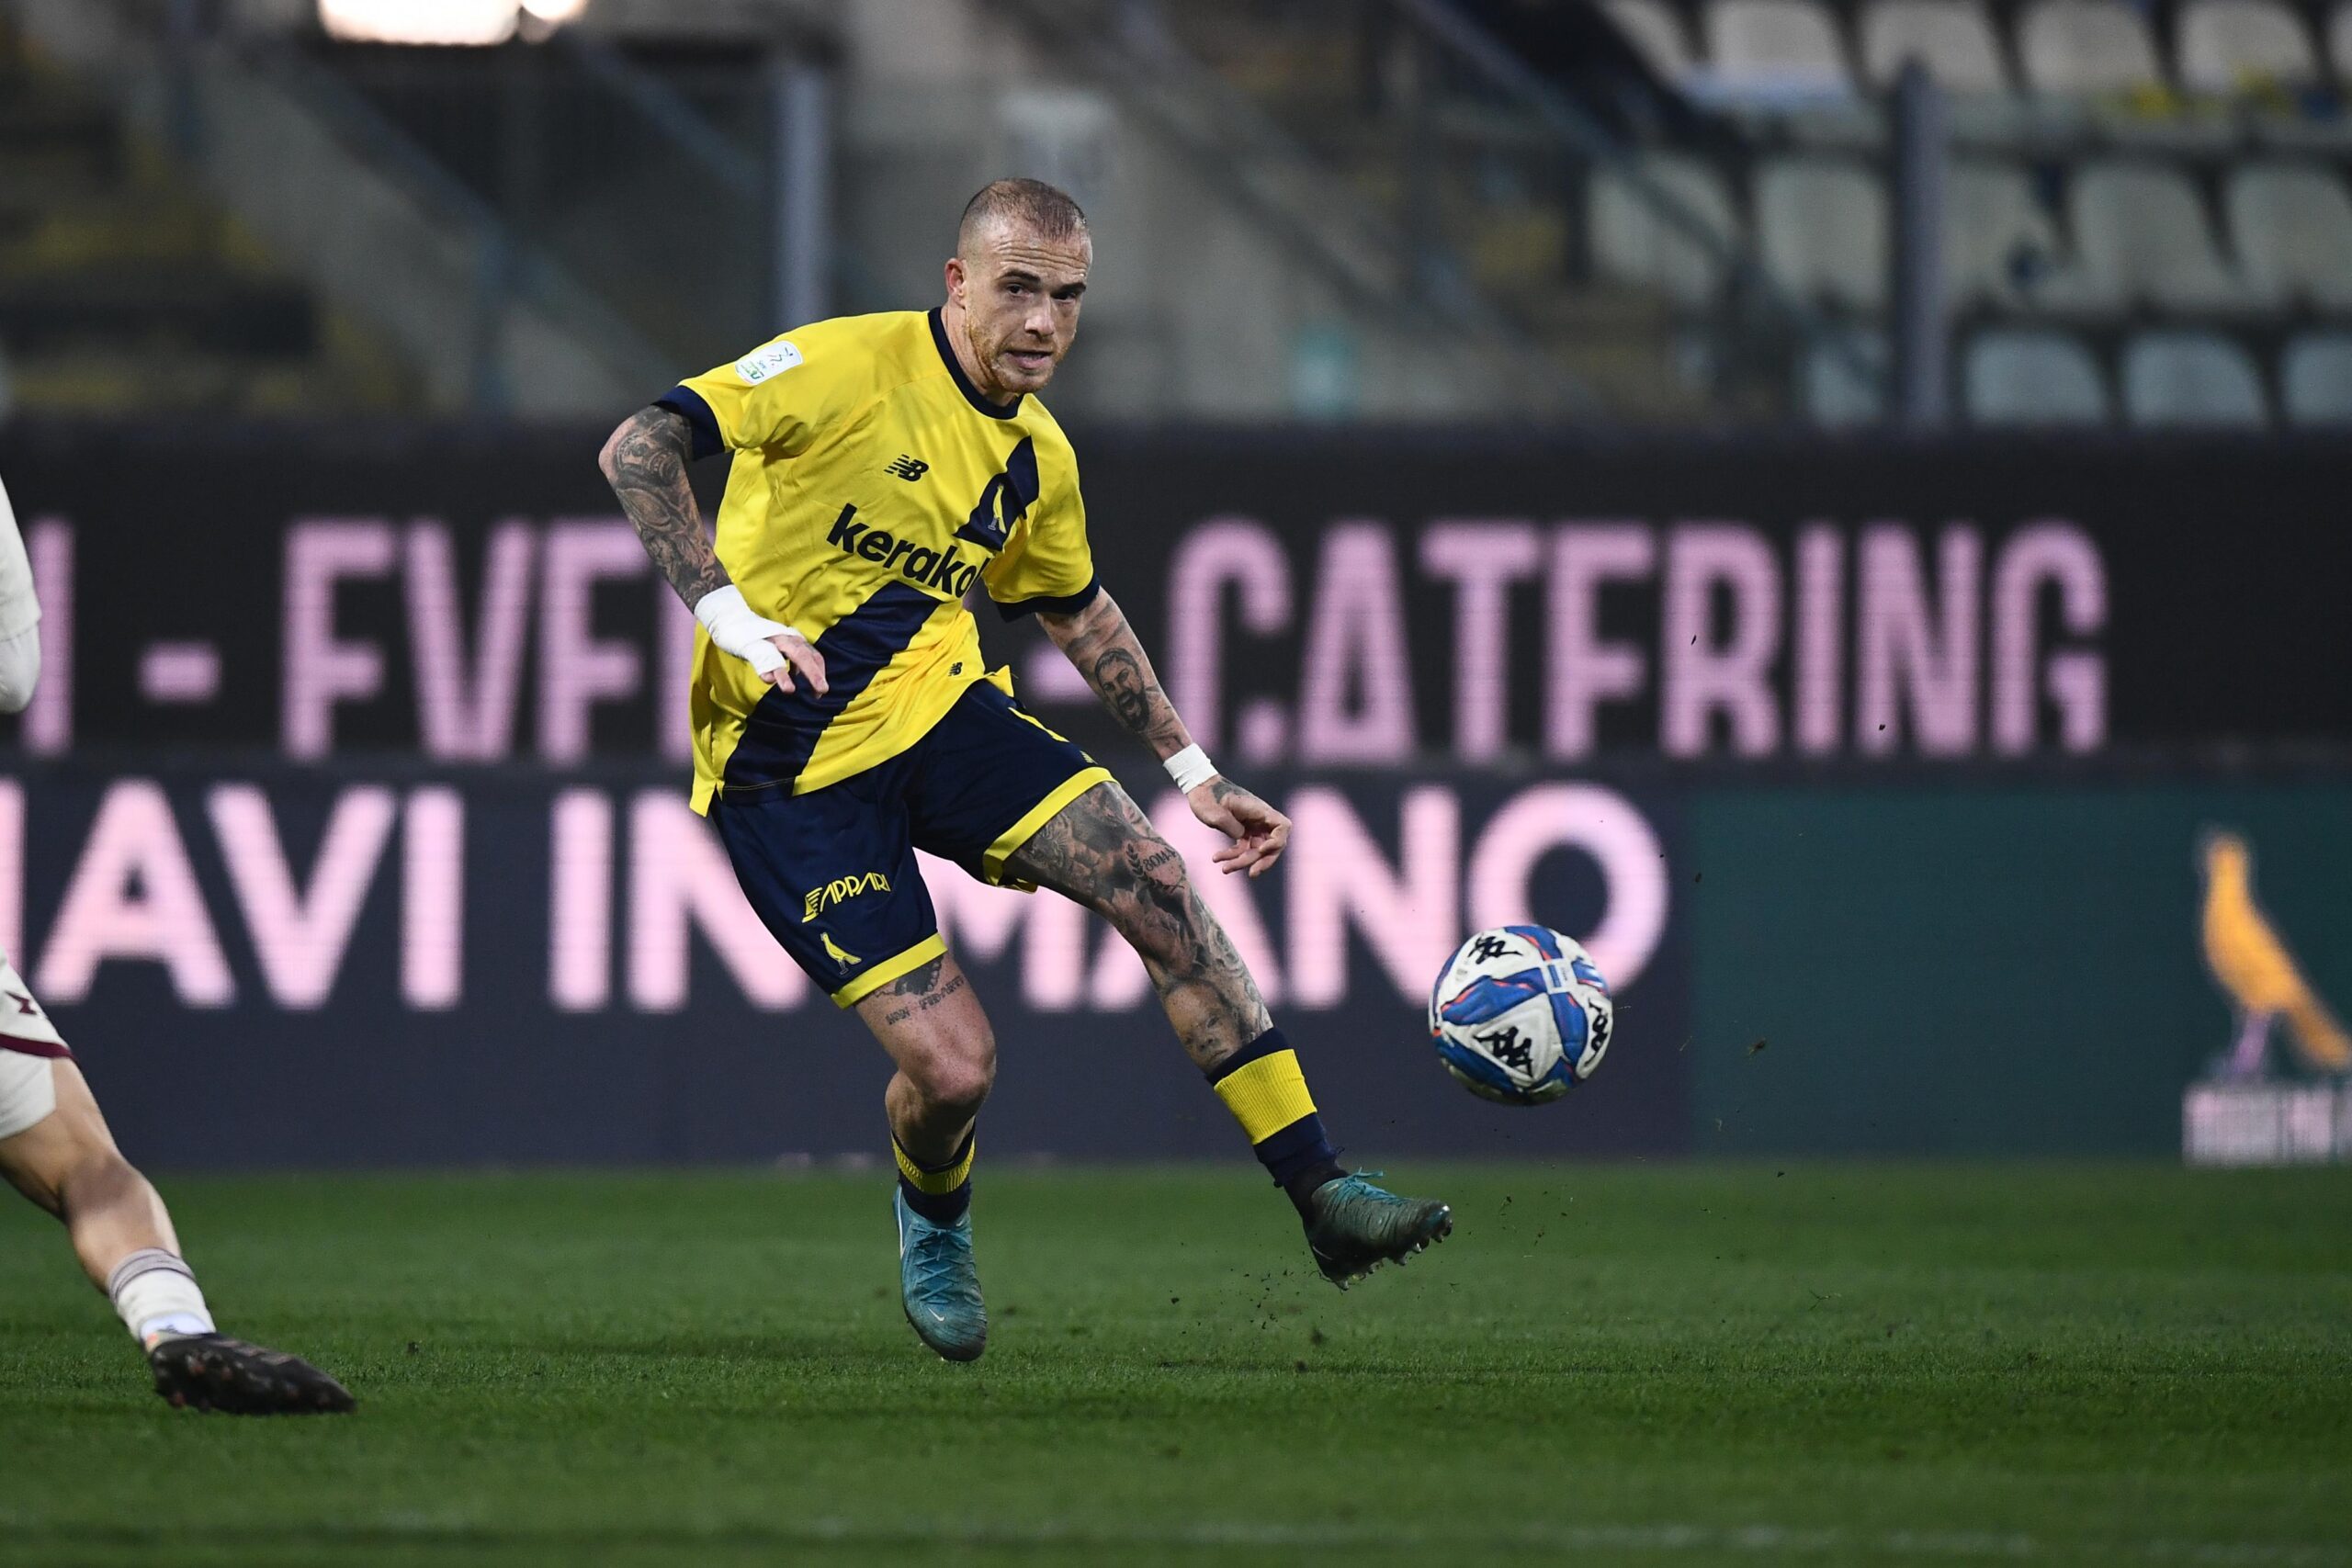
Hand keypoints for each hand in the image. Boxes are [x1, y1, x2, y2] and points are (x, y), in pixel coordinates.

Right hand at [696, 586, 828, 694]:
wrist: (732, 620)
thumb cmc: (758, 637)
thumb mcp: (780, 648)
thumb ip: (790, 659)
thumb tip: (798, 675)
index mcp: (794, 640)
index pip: (813, 655)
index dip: (819, 672)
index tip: (821, 691)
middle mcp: (784, 638)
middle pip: (803, 655)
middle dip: (813, 674)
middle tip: (822, 691)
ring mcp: (767, 641)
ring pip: (778, 657)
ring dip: (784, 675)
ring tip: (789, 691)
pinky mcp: (750, 646)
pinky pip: (759, 658)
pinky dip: (763, 669)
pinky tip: (768, 681)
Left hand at [1188, 777, 1289, 878]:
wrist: (1199, 788)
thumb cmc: (1207, 797)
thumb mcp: (1215, 813)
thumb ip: (1231, 826)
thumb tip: (1241, 837)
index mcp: (1258, 810)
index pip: (1283, 826)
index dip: (1277, 841)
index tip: (1261, 849)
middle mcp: (1259, 818)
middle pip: (1273, 844)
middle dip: (1264, 861)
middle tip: (1252, 873)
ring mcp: (1252, 825)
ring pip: (1256, 850)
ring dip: (1243, 862)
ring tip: (1225, 869)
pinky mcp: (1242, 831)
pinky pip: (1244, 848)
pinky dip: (1233, 856)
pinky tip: (1217, 859)